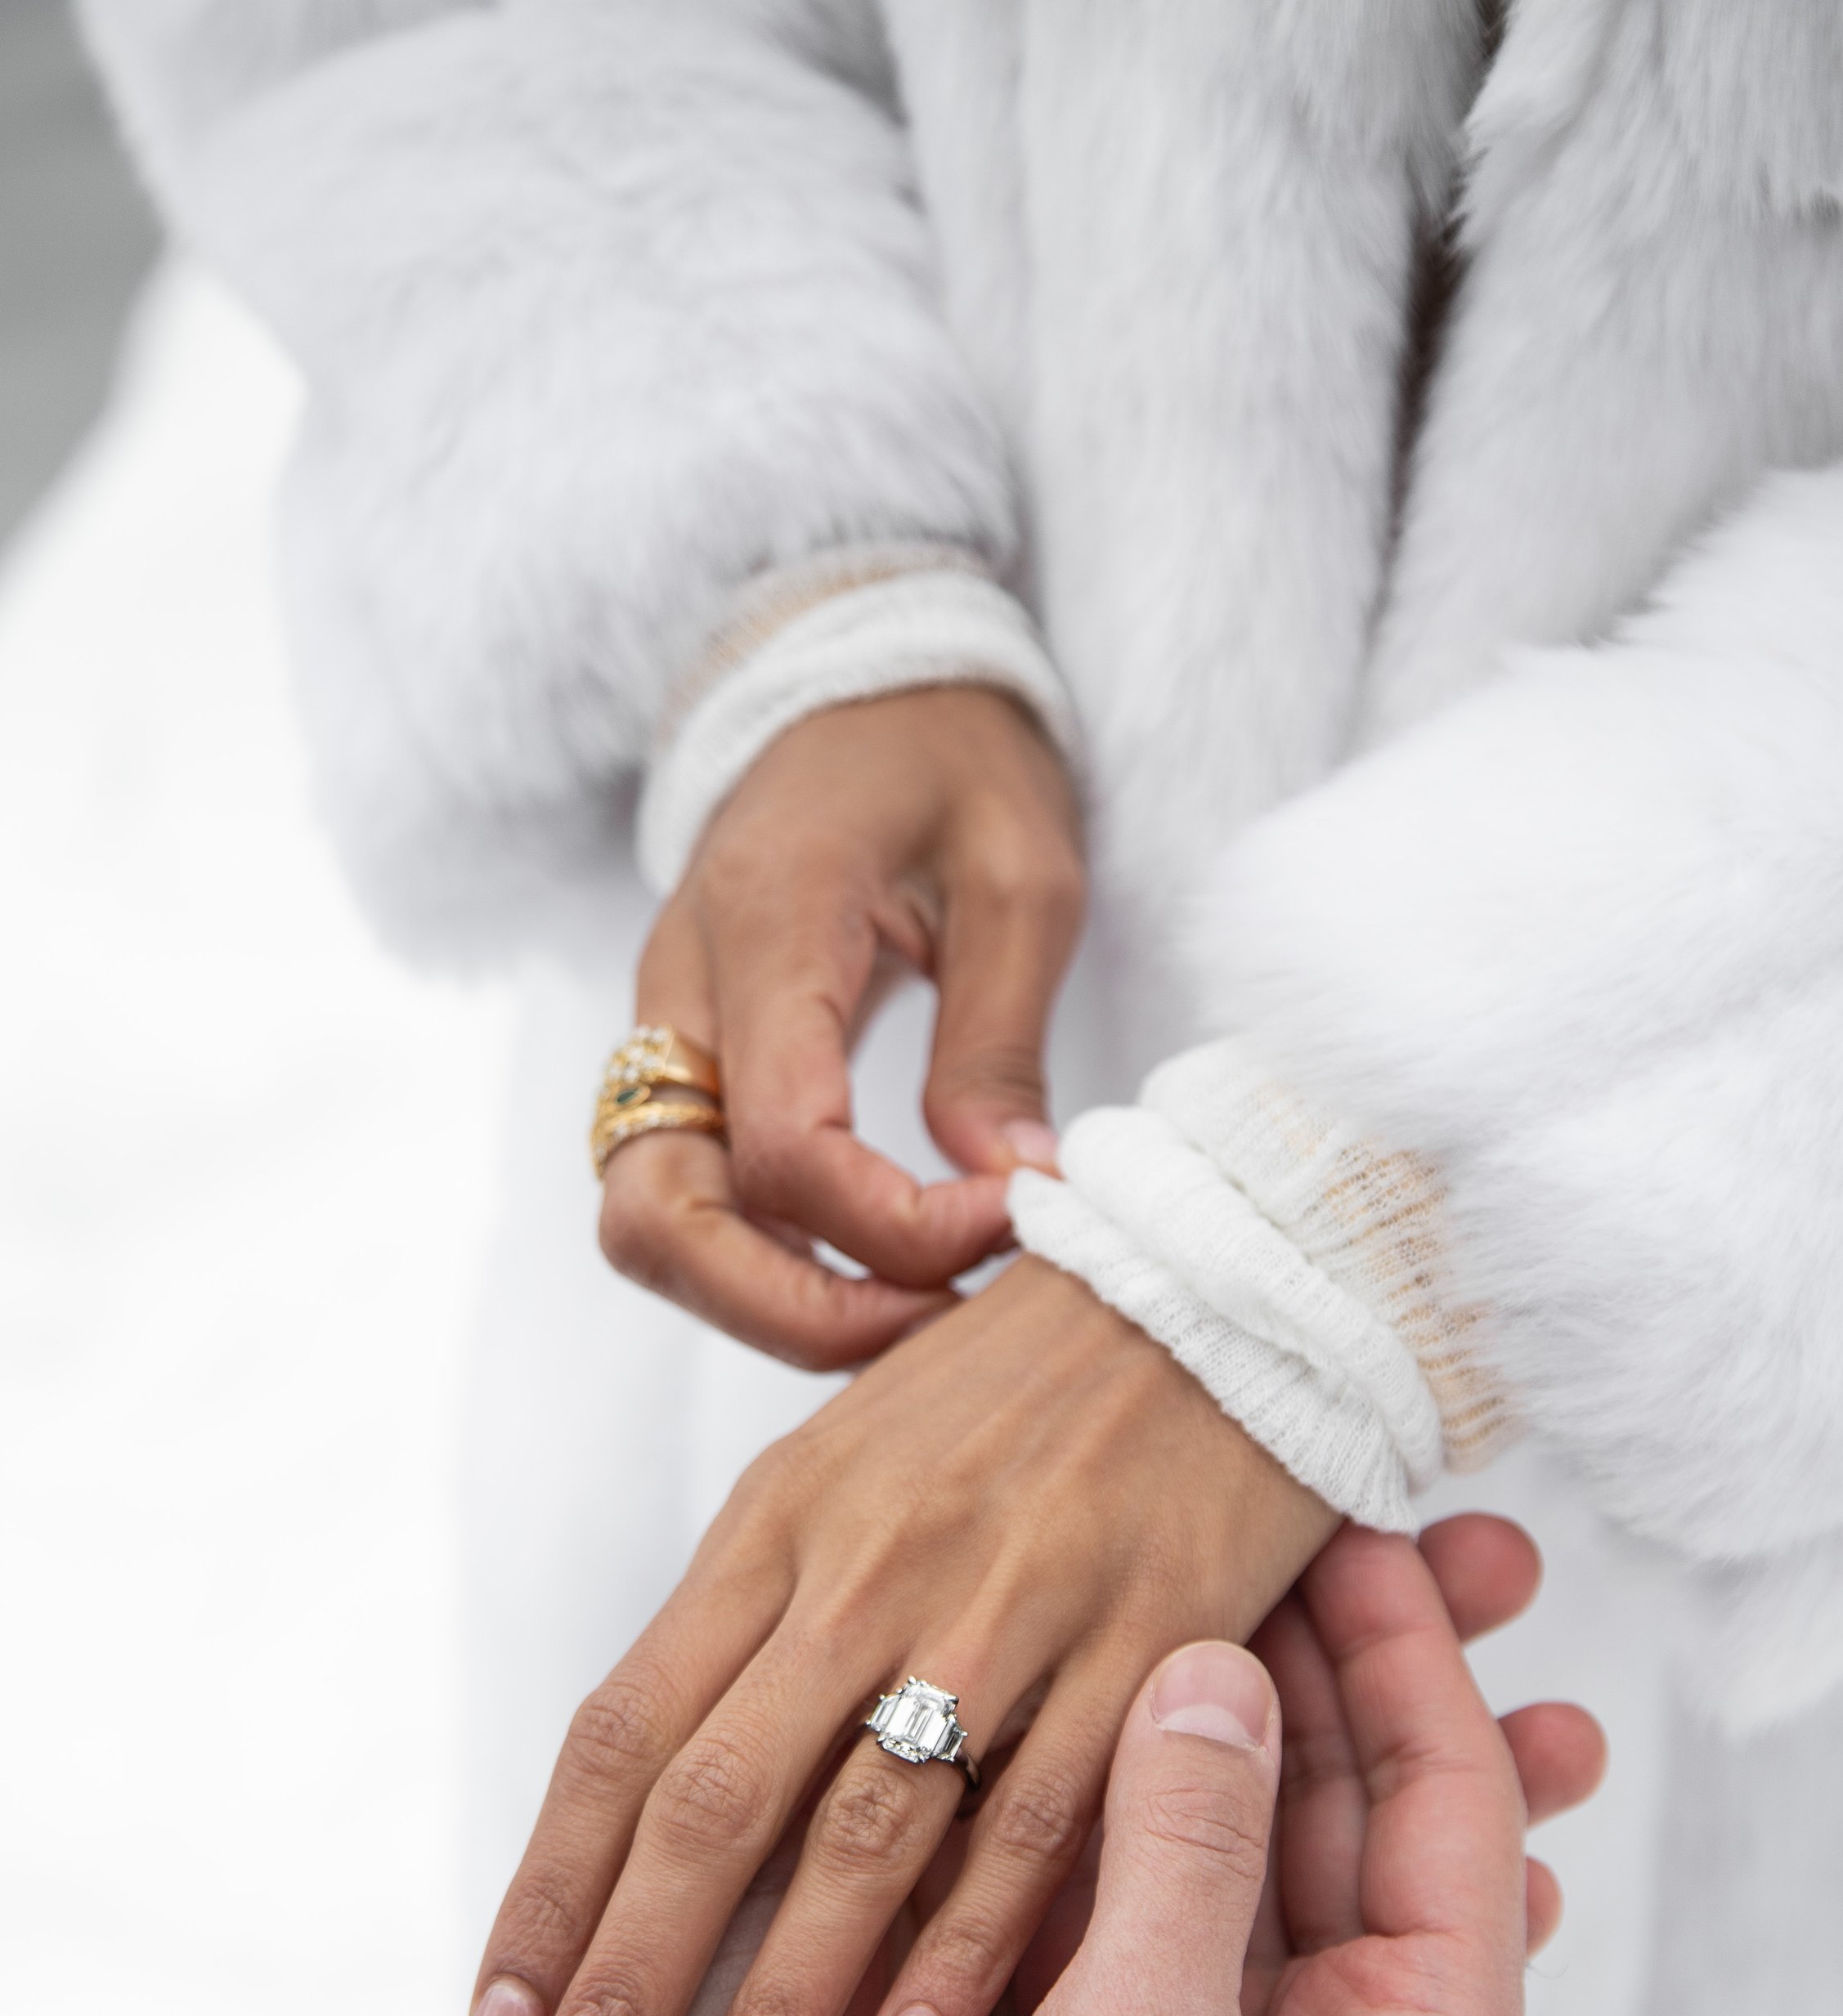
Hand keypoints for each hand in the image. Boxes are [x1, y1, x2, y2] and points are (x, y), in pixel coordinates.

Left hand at [475, 1255, 1336, 2015]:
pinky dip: (959, 1953)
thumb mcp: (854, 1464)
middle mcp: (867, 1568)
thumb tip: (666, 1777)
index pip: (622, 1739)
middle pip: (708, 1810)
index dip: (548, 1899)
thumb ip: (763, 1618)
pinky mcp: (1144, 1641)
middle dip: (620, 1994)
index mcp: (777, 1527)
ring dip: (773, 2014)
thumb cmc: (1023, 1394)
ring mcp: (1008, 1607)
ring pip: (860, 1840)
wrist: (1230, 1275)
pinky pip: (1039, 1822)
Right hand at [600, 686, 1084, 1367]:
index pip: (781, 1145)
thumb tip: (1009, 1191)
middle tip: (938, 1333)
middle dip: (795, 1314)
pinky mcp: (678, 1068)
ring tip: (916, 1316)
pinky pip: (682, 1204)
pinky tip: (880, 1273)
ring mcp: (660, 1036)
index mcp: (763, 924)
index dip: (894, 1228)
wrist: (858, 682)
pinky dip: (766, 1266)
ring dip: (771, 1307)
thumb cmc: (946, 758)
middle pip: (658, 1218)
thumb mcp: (1020, 872)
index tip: (1012, 1228)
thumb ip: (999, 1041)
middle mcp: (675, 991)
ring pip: (649, 1229)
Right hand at [784, 1528, 1603, 2015]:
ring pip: (1243, 1848)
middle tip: (1255, 1492)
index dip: (1404, 1635)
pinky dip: (1116, 1817)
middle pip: (1356, 1806)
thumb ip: (1174, 1854)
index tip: (1341, 1500)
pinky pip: (1143, 1914)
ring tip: (1159, 1562)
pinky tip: (1070, 1710)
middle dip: (1313, 1654)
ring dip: (1204, 1720)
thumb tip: (1212, 1661)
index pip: (1450, 1795)